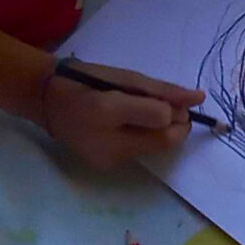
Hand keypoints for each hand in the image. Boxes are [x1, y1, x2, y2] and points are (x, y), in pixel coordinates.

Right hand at [39, 63, 203, 167]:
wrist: (45, 100)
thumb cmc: (85, 80)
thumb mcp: (125, 77)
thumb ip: (163, 91)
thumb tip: (199, 98)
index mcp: (108, 111)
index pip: (163, 120)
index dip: (176, 111)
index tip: (170, 99)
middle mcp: (107, 142)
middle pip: (164, 142)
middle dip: (173, 125)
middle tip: (161, 107)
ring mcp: (106, 159)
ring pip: (153, 148)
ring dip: (157, 132)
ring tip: (136, 114)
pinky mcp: (106, 167)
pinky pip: (138, 153)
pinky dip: (142, 138)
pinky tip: (125, 126)